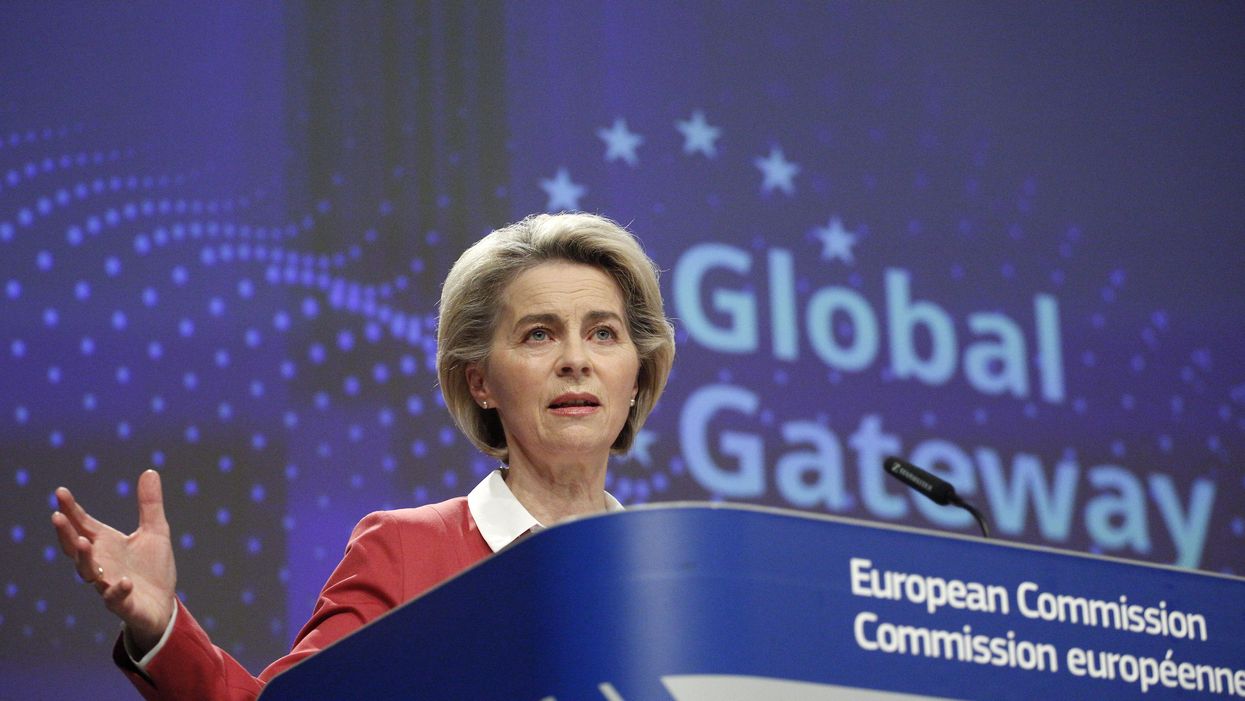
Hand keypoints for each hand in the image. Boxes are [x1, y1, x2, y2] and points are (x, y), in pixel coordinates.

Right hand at [51, 469, 176, 653]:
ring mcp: (109, 584)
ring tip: (83, 541)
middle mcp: (101, 564)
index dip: (71, 509)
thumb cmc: (153, 568)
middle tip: (57, 516)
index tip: (60, 491)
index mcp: (106, 545)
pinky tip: (125, 581)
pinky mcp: (124, 604)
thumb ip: (150, 504)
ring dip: (85, 559)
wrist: (163, 605)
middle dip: (66, 533)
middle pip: (76, 548)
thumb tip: (150, 471)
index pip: (83, 525)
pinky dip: (118, 590)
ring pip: (88, 573)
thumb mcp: (156, 531)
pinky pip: (116, 598)